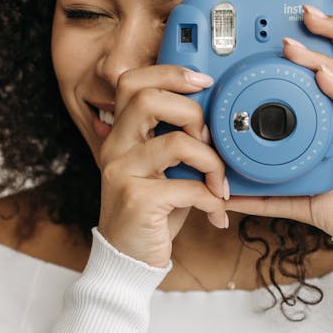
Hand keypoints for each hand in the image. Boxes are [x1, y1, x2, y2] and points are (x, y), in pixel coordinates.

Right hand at [97, 65, 228, 266]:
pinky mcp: (136, 201)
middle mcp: (114, 148)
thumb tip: (217, 118)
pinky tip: (214, 211)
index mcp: (120, 134)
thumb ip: (178, 140)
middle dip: (192, 112)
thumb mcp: (163, 169)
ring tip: (218, 183)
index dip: (169, 73)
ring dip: (211, 161)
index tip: (203, 82)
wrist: (128, 259)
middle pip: (148, 98)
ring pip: (176, 142)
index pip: (132, 82)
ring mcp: (122, 173)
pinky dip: (211, 199)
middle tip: (208, 139)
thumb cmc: (153, 212)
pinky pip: (188, 187)